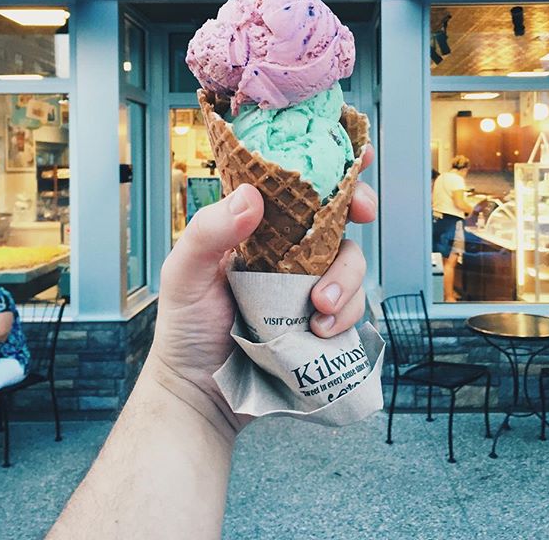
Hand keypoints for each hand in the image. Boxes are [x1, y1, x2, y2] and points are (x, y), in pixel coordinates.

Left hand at [148, 145, 376, 432]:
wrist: (201, 395)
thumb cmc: (186, 329)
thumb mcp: (184, 274)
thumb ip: (209, 232)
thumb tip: (252, 196)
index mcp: (256, 228)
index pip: (292, 183)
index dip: (327, 162)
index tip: (355, 153)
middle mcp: (287, 250)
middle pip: (336, 214)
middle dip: (358, 205)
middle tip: (364, 213)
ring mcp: (308, 285)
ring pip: (351, 261)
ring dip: (346, 279)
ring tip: (318, 309)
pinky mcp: (322, 320)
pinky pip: (352, 306)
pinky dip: (346, 314)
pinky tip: (320, 331)